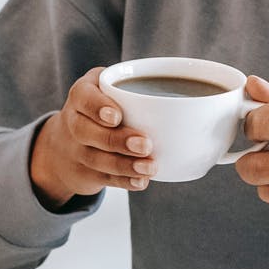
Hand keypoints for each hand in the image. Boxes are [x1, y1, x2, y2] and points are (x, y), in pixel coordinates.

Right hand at [29, 67, 156, 208]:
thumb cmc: (103, 107)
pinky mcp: (85, 172)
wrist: (67, 142)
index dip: (98, 107)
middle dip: (117, 140)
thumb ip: (140, 86)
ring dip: (124, 165)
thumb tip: (200, 98)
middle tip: (146, 144)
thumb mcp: (110, 87)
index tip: (116, 117)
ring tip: (149, 167)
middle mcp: (74, 122)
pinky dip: (123, 182)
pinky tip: (141, 181)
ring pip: (96, 159)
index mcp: (82, 94)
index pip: (83, 98)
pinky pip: (103, 179)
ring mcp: (77, 150)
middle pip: (87, 132)